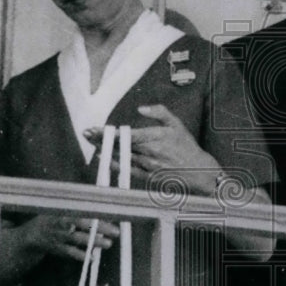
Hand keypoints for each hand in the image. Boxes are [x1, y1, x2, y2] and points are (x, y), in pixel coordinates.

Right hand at [22, 214, 117, 262]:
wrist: (31, 235)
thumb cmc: (54, 219)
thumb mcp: (63, 209)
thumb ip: (82, 210)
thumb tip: (105, 212)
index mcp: (64, 210)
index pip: (83, 210)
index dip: (97, 213)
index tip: (111, 215)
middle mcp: (61, 222)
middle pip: (82, 224)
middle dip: (100, 228)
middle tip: (116, 232)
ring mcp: (59, 236)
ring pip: (77, 239)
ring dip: (93, 242)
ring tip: (109, 244)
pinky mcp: (57, 249)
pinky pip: (70, 252)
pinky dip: (80, 255)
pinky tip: (92, 258)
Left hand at [84, 106, 219, 191]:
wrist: (198, 171)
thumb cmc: (187, 147)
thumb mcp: (177, 124)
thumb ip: (160, 112)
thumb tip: (142, 108)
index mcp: (155, 137)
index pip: (126, 134)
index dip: (108, 132)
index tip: (95, 129)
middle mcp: (149, 152)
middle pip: (119, 145)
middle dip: (101, 139)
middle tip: (86, 134)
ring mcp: (147, 166)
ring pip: (121, 157)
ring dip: (105, 150)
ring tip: (92, 143)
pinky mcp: (147, 177)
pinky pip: (127, 170)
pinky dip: (115, 165)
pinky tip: (106, 159)